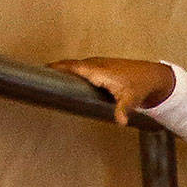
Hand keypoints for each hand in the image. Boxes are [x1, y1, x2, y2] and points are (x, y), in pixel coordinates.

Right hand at [48, 57, 175, 124]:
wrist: (152, 76)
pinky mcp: (101, 67)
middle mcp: (95, 64)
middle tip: (34, 78)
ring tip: (44, 80)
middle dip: (54, 69)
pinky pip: (81, 68)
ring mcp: (98, 64)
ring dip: (61, 71)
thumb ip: (123, 109)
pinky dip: (71, 72)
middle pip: (69, 65)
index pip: (72, 66)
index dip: (57, 67)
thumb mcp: (131, 99)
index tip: (40, 70)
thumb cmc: (140, 86)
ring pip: (75, 67)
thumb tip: (120, 122)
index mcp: (97, 70)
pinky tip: (64, 80)